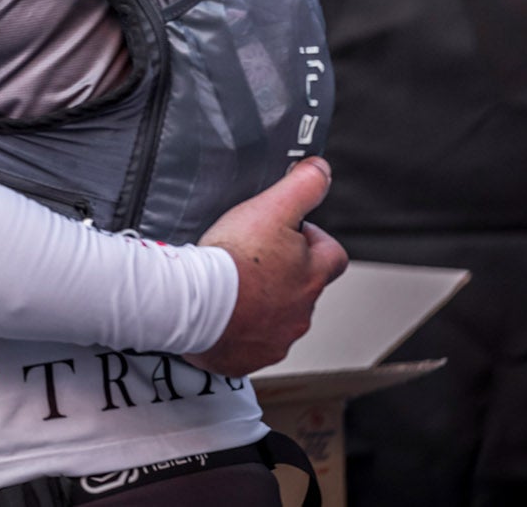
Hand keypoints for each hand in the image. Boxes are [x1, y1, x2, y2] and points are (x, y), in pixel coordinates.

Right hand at [189, 157, 349, 376]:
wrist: (192, 303)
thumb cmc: (231, 260)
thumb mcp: (271, 208)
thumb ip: (302, 186)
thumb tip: (321, 169)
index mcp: (311, 276)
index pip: (333, 256)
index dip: (314, 241)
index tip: (292, 233)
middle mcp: (300, 311)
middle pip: (303, 288)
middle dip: (285, 274)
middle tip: (253, 259)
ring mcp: (276, 338)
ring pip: (277, 317)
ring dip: (261, 303)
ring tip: (232, 286)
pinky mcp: (248, 357)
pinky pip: (250, 342)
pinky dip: (239, 329)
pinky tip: (220, 313)